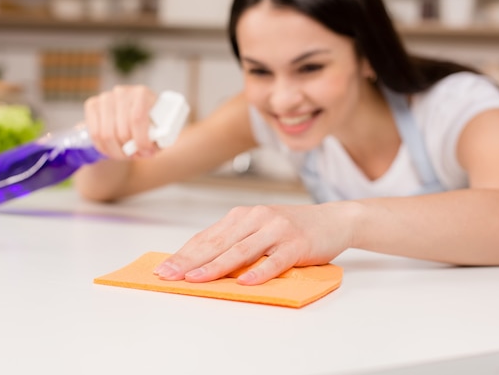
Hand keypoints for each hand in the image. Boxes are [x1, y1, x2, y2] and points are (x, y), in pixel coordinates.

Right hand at [84, 85, 157, 158]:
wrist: (138, 110)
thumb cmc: (152, 121)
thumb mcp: (161, 128)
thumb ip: (158, 138)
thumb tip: (148, 150)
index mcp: (142, 94)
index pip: (137, 119)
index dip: (141, 141)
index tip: (146, 152)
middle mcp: (122, 92)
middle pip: (121, 130)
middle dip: (129, 150)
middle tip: (135, 156)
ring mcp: (105, 98)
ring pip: (106, 134)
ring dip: (116, 151)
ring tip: (125, 155)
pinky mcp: (92, 105)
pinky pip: (94, 134)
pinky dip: (103, 147)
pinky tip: (112, 151)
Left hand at [154, 202, 353, 284]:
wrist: (333, 219)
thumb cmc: (293, 228)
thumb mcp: (260, 228)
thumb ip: (236, 240)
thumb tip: (201, 262)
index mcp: (244, 215)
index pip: (207, 237)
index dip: (184, 253)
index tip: (164, 268)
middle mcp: (257, 218)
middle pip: (218, 243)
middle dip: (190, 261)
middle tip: (168, 275)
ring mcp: (277, 230)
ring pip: (241, 251)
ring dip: (216, 266)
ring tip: (195, 279)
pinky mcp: (296, 244)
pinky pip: (275, 261)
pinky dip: (260, 272)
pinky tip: (245, 283)